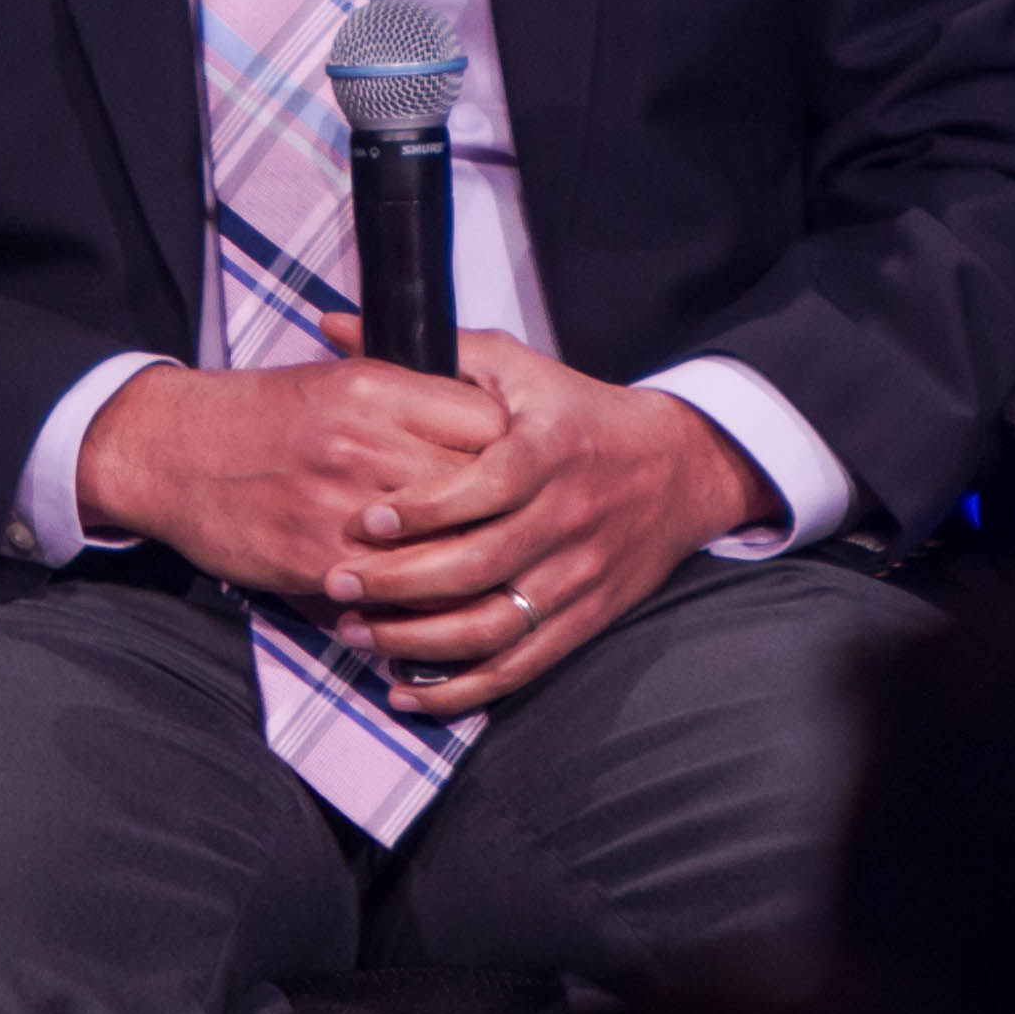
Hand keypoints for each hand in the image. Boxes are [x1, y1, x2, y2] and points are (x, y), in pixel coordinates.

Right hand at [76, 349, 508, 597]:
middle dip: (502, 515)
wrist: (168, 450)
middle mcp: (363, 443)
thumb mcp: (337, 380)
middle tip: (513, 530)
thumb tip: (489, 428)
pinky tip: (427, 606)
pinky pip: (393, 595)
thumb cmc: (260, 415)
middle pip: (477, 489)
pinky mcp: (314, 559)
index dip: (514, 451)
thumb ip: (409, 400)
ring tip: (483, 577)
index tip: (517, 469)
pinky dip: (418, 606)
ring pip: (445, 550)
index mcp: (375, 387)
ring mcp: (339, 507)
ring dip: (469, 570)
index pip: (489, 423)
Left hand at [309, 323, 780, 719]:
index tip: (362, 521)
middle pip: (478, 566)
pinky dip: (462, 689)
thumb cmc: (575, 412)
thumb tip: (335, 323)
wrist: (679, 467)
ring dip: (418, 641)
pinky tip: (406, 690)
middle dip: (399, 583)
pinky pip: (519, 666)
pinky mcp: (583, 620)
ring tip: (355, 635)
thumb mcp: (515, 367)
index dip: (421, 510)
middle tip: (335, 584)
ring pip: (493, 625)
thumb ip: (430, 351)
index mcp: (549, 453)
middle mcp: (566, 519)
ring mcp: (577, 578)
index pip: (482, 488)